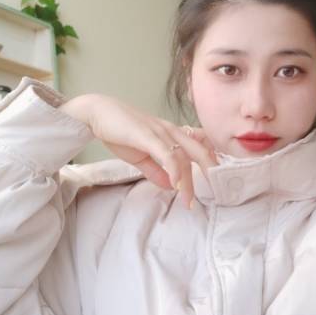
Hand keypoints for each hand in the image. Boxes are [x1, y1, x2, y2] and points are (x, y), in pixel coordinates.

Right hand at [58, 93, 217, 207]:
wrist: (97, 113)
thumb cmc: (119, 131)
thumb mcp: (141, 157)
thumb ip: (156, 171)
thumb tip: (171, 187)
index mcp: (172, 133)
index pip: (199, 146)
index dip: (211, 162)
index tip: (218, 179)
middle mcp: (171, 130)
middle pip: (200, 151)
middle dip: (211, 172)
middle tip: (218, 192)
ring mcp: (160, 132)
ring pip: (183, 157)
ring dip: (188, 182)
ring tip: (189, 201)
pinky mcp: (147, 135)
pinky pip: (166, 153)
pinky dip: (174, 170)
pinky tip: (176, 184)